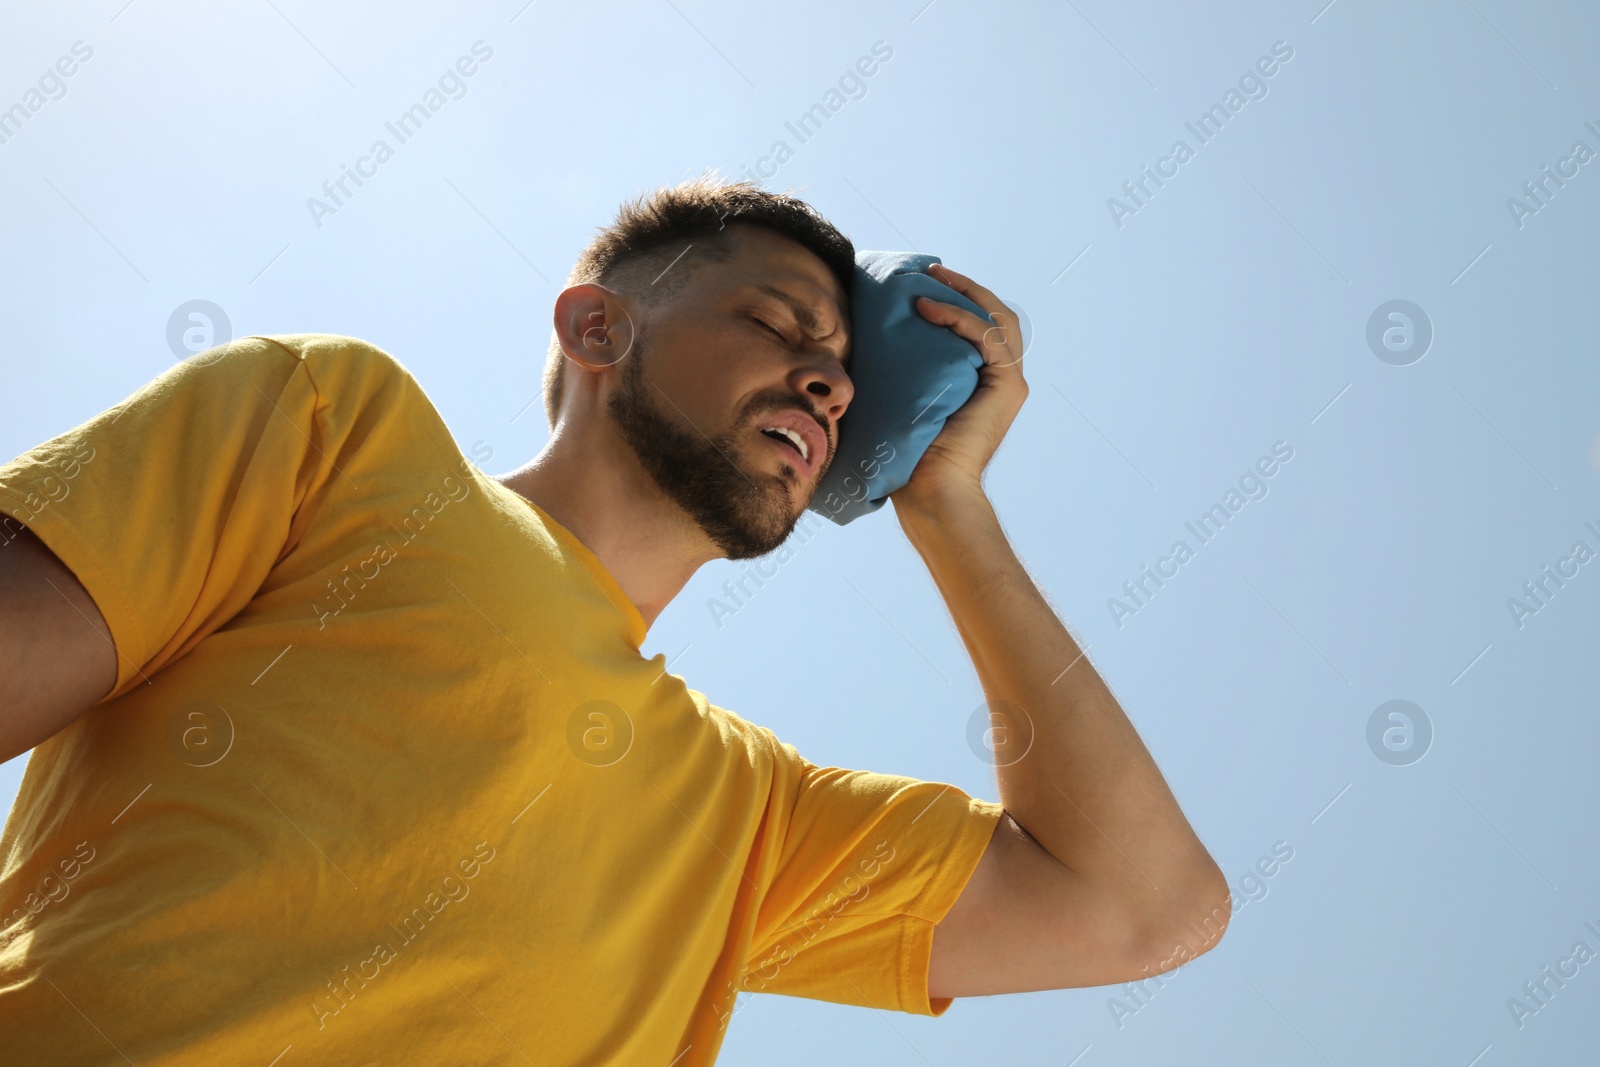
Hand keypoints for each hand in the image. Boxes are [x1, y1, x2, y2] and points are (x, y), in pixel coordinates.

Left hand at [891, 263, 1028, 509]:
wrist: (929, 487)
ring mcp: (1009, 382)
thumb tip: (873, 337)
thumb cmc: (910, 452)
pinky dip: (958, 317)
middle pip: (996, 315)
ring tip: (931, 278)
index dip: (961, 299)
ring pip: (996, 318)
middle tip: (932, 270)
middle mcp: (1004, 378)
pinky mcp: (1007, 385)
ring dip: (964, 293)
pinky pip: (986, 336)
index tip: (926, 283)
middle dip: (965, 287)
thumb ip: (910, 367)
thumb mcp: (909, 395)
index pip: (983, 326)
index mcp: (986, 381)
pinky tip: (928, 309)